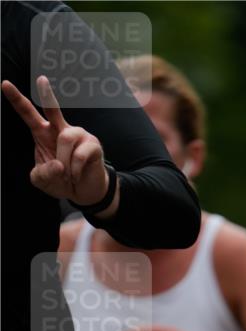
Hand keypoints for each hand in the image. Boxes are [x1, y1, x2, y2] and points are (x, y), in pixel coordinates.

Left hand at [1, 75, 109, 205]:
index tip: (5, 84)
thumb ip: (42, 174)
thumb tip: (58, 165)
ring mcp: (78, 135)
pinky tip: (76, 176)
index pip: (28, 114)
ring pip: (65, 138)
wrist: (83, 191)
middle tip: (41, 79)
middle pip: (52, 109)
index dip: (17, 100)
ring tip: (66, 175)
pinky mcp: (93, 144)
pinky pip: (80, 154)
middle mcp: (60, 129)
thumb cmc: (61, 180)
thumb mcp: (42, 180)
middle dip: (47, 94)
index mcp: (43, 133)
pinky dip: (75, 170)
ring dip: (63, 161)